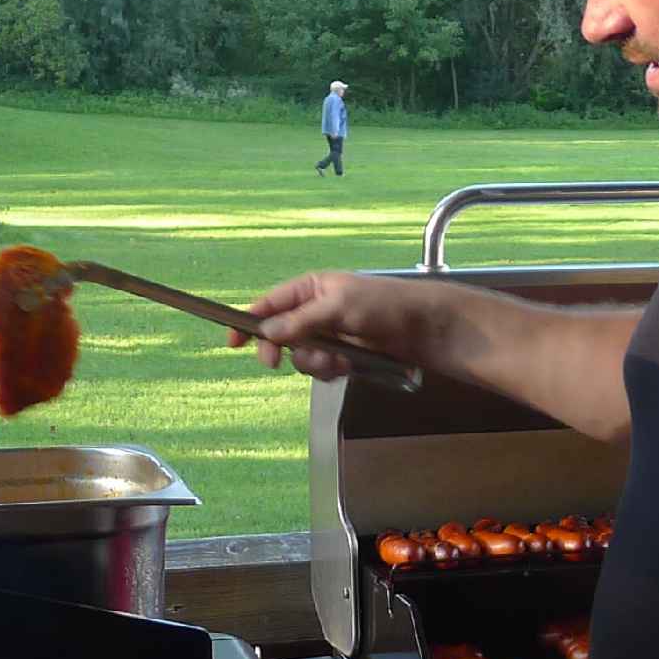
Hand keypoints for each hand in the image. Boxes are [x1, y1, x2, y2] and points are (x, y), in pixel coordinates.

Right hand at [235, 270, 427, 381]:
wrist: (425, 329)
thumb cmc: (386, 305)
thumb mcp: (338, 306)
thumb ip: (301, 320)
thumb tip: (267, 330)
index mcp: (311, 288)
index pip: (269, 304)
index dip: (248, 322)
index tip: (233, 341)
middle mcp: (315, 311)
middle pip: (279, 335)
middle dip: (281, 349)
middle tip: (275, 362)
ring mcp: (329, 335)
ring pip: (300, 356)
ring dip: (313, 362)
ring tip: (336, 358)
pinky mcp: (343, 356)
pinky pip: (321, 369)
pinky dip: (330, 370)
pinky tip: (348, 364)